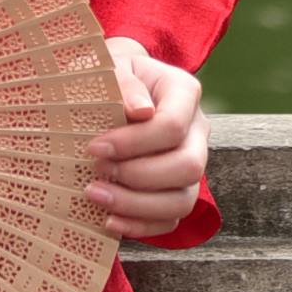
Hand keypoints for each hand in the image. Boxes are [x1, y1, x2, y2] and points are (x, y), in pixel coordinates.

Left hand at [87, 38, 208, 240]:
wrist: (109, 88)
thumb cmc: (108, 74)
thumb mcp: (110, 64)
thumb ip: (124, 81)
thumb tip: (141, 111)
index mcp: (183, 92)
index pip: (172, 126)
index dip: (133, 143)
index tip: (94, 148)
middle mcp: (196, 129)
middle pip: (189, 167)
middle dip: (138, 176)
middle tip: (98, 172)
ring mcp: (192, 162)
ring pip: (183, 200)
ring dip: (137, 206)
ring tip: (97, 197)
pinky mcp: (178, 190)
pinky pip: (171, 220)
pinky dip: (141, 227)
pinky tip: (109, 221)